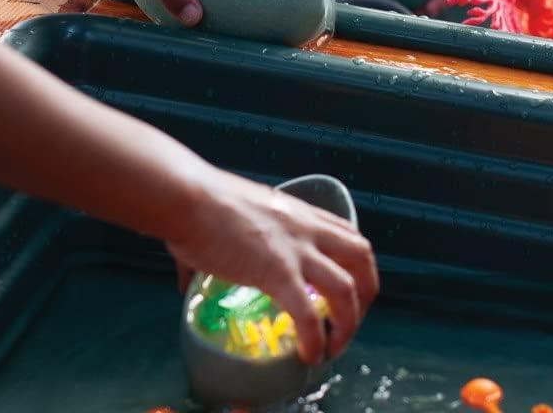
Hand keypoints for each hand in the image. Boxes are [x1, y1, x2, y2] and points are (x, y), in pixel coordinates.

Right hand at [164, 167, 378, 363]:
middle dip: (366, 293)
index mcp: (296, 212)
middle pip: (362, 256)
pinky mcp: (278, 271)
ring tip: (333, 347)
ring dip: (349, 324)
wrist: (186, 197)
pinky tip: (308, 354)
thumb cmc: (196, 203)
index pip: (346, 232)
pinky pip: (310, 315)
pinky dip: (315, 340)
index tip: (345, 289)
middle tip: (347, 321)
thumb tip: (186, 281)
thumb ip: (214, 249)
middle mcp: (305, 228)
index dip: (355, 264)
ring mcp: (295, 249)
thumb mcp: (225, 218)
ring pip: (349, 289)